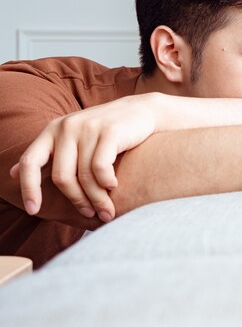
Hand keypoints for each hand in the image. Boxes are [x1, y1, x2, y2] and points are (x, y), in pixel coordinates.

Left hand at [10, 94, 160, 221]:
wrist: (143, 111)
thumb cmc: (108, 131)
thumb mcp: (74, 138)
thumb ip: (48, 155)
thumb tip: (13, 173)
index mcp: (53, 130)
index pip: (30, 161)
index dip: (29, 188)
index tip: (33, 211)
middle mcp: (67, 127)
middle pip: (62, 177)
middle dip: (76, 201)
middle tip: (89, 214)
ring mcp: (88, 128)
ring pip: (85, 176)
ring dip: (97, 199)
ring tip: (107, 211)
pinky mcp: (109, 131)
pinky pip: (101, 168)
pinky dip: (107, 183)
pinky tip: (115, 186)